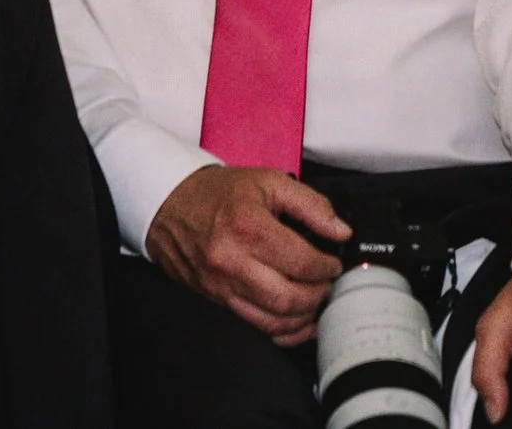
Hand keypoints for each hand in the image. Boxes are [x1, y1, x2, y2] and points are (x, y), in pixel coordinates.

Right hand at [144, 165, 347, 343]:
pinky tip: (295, 320)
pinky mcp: (217, 299)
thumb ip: (311, 204)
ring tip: (314, 300)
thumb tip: (339, 231)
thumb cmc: (219, 193)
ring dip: (303, 317)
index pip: (302, 262)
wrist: (171, 205)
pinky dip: (281, 330)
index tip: (333, 263)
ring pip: (273, 320)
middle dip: (318, 295)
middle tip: (326, 283)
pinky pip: (255, 327)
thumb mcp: (269, 181)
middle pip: (289, 298)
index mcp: (248, 227)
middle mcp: (233, 261)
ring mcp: (222, 286)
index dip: (327, 267)